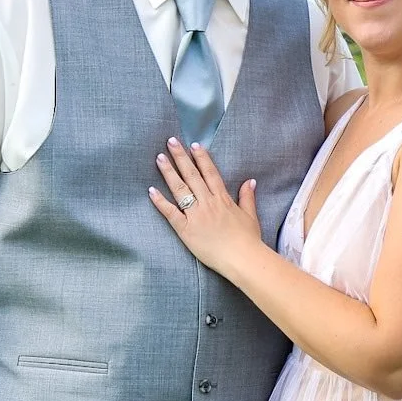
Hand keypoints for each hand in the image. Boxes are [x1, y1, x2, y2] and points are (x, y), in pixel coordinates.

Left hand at [150, 138, 264, 275]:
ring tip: (160, 158)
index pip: (210, 173)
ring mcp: (196, 215)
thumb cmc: (248, 240)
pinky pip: (171, 213)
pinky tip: (151, 191)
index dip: (201, 157)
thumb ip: (247, 197)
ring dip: (169, 172)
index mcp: (223, 199)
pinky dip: (160, 202)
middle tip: (171, 142)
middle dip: (181, 157)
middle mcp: (208, 202)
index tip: (193, 144)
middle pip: (192, 175)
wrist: (242, 259)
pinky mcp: (186, 230)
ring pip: (180, 189)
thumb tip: (250, 181)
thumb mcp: (250, 216)